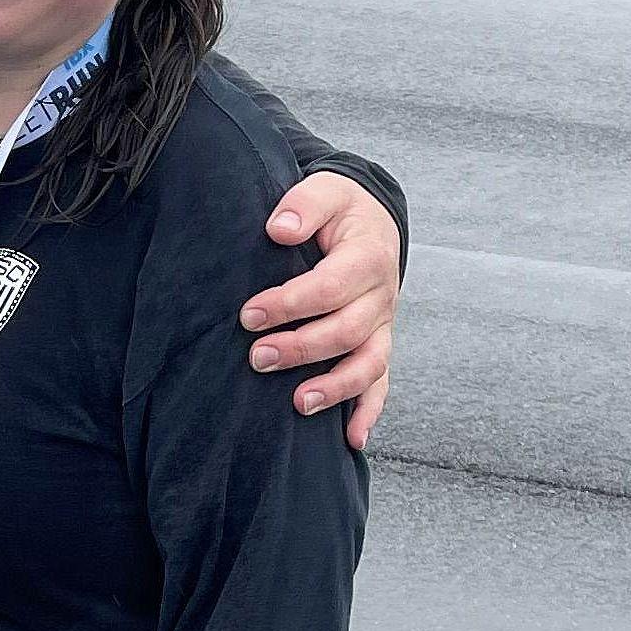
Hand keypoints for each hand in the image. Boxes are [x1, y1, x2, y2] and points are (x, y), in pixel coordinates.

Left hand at [243, 171, 401, 450]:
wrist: (373, 222)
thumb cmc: (339, 210)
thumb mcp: (325, 190)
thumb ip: (302, 205)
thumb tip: (278, 229)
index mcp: (368, 257)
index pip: (330, 287)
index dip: (289, 304)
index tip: (248, 315)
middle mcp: (381, 297)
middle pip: (346, 331)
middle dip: (301, 348)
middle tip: (256, 358)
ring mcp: (382, 327)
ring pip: (367, 364)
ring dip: (334, 388)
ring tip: (298, 404)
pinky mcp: (378, 346)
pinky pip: (380, 384)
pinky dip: (368, 413)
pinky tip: (351, 440)